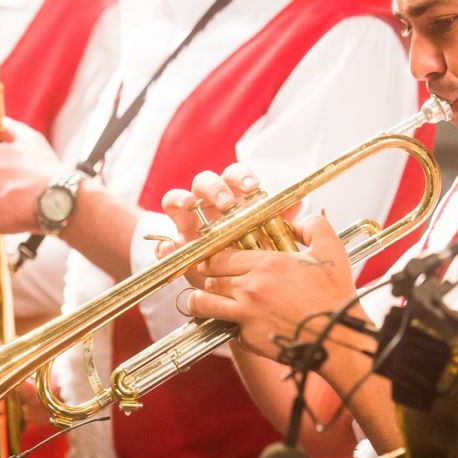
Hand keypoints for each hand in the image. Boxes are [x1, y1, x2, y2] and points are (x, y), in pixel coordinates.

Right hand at [161, 163, 302, 290]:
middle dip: (215, 188)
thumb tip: (296, 203)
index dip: (241, 177)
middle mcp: (205, 206)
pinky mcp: (172, 247)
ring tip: (191, 205)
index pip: (233, 177)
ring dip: (183, 199)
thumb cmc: (247, 251)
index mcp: (231, 198)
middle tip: (226, 203)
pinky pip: (161, 242)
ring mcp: (185, 224)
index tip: (253, 187)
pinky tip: (170, 248)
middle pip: (204, 181)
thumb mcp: (264, 237)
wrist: (226, 280)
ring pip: (176, 199)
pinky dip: (163, 245)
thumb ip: (277, 221)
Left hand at [179, 214, 358, 363]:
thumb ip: (313, 226)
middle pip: (210, 278)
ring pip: (204, 303)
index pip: (222, 256)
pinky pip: (226, 328)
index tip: (213, 261)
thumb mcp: (331, 250)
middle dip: (208, 277)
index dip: (214, 258)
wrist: (339, 338)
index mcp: (267, 264)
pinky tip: (232, 322)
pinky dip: (227, 325)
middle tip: (209, 278)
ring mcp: (246, 314)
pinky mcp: (248, 338)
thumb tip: (297, 222)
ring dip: (201, 301)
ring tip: (201, 301)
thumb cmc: (335, 297)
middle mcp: (251, 288)